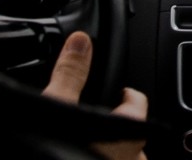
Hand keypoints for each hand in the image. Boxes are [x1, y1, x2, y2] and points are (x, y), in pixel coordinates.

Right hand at [43, 31, 148, 159]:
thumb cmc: (54, 154)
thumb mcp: (58, 110)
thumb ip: (71, 75)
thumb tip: (80, 43)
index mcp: (126, 133)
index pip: (137, 104)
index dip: (126, 95)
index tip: (119, 92)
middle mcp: (133, 159)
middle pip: (136, 136)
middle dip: (120, 130)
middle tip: (98, 124)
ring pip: (131, 159)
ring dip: (116, 153)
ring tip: (92, 145)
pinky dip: (108, 159)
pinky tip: (80, 156)